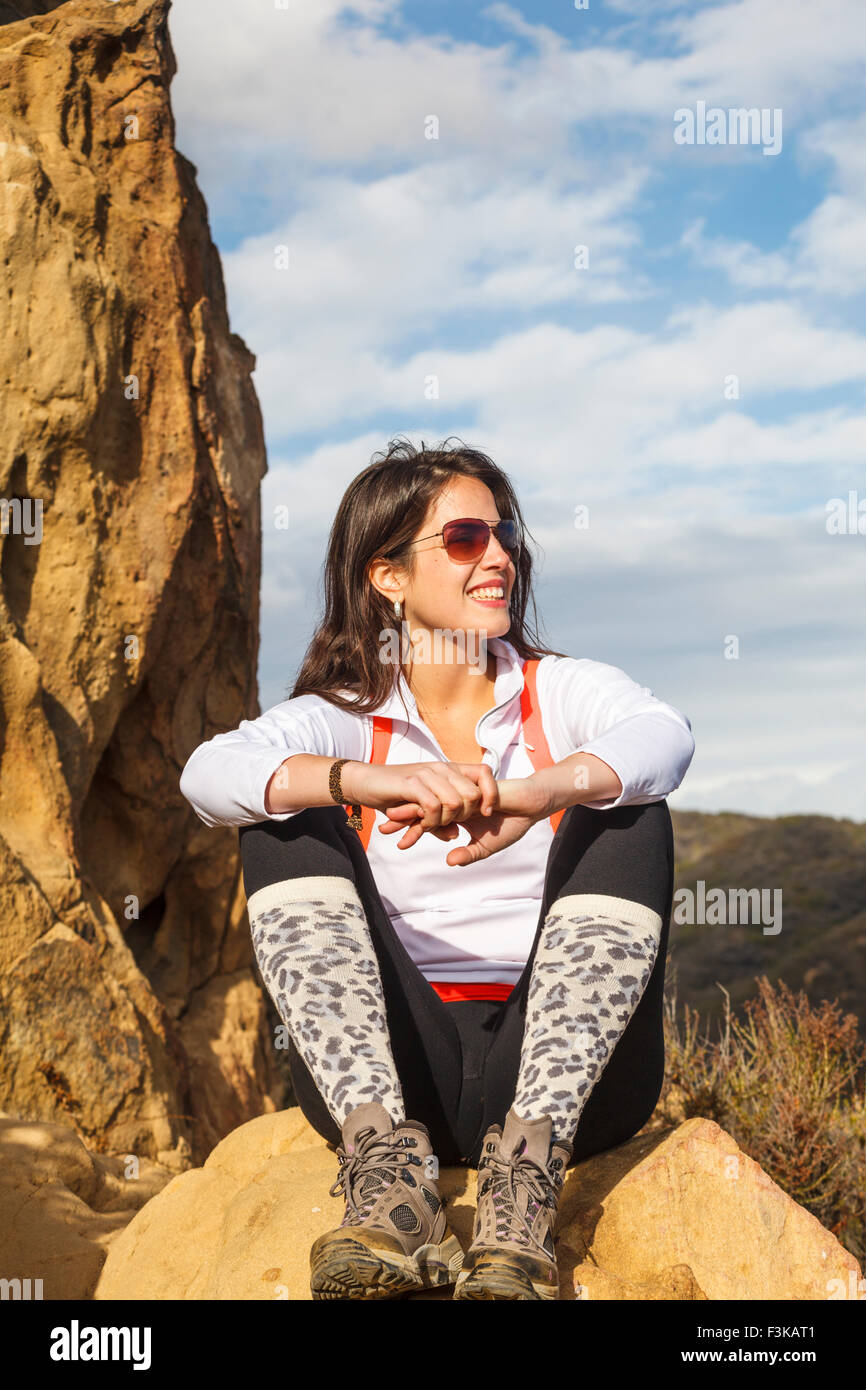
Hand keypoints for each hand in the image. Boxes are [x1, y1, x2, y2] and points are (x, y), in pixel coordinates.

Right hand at [344, 759, 497, 837]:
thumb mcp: (422, 809)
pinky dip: (430, 822)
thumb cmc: (394, 796)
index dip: (491, 794)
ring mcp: (427, 774)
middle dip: (464, 817)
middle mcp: (441, 768)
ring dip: (445, 822)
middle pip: (473, 794)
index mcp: (449, 769)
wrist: (364, 783)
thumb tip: (455, 835)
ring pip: (455, 802)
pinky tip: (421, 824)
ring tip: (430, 825)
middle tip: (446, 823)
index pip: (485, 773)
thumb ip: (440, 820)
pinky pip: (433, 806)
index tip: (484, 814)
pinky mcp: (411, 783)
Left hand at [379, 775, 551, 862]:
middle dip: (403, 819)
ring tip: (391, 820)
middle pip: (424, 810)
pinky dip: (439, 810)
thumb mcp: (487, 846)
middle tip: (382, 828)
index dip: (412, 830)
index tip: (394, 841)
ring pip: (433, 803)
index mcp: (456, 814)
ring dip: (412, 813)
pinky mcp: (471, 789)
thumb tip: (449, 862)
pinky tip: (423, 818)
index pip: (429, 822)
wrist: (531, 806)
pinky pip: (451, 800)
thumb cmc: (511, 824)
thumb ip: (468, 853)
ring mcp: (462, 794)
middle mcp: (455, 802)